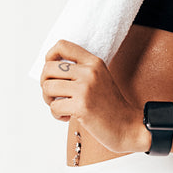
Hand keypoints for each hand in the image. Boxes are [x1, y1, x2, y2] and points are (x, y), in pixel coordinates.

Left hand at [40, 39, 146, 154]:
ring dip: (48, 100)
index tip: (52, 72)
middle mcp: (89, 71)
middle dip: (45, 83)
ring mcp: (85, 88)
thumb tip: (50, 70)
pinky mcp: (81, 106)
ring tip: (60, 106)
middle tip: (54, 95)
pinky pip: (54, 107)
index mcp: (93, 62)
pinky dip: (56, 115)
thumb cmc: (111, 106)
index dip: (49, 57)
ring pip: (47, 87)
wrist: (127, 126)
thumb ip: (80, 71)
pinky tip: (68, 117)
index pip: (62, 46)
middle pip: (48, 68)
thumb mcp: (99, 78)